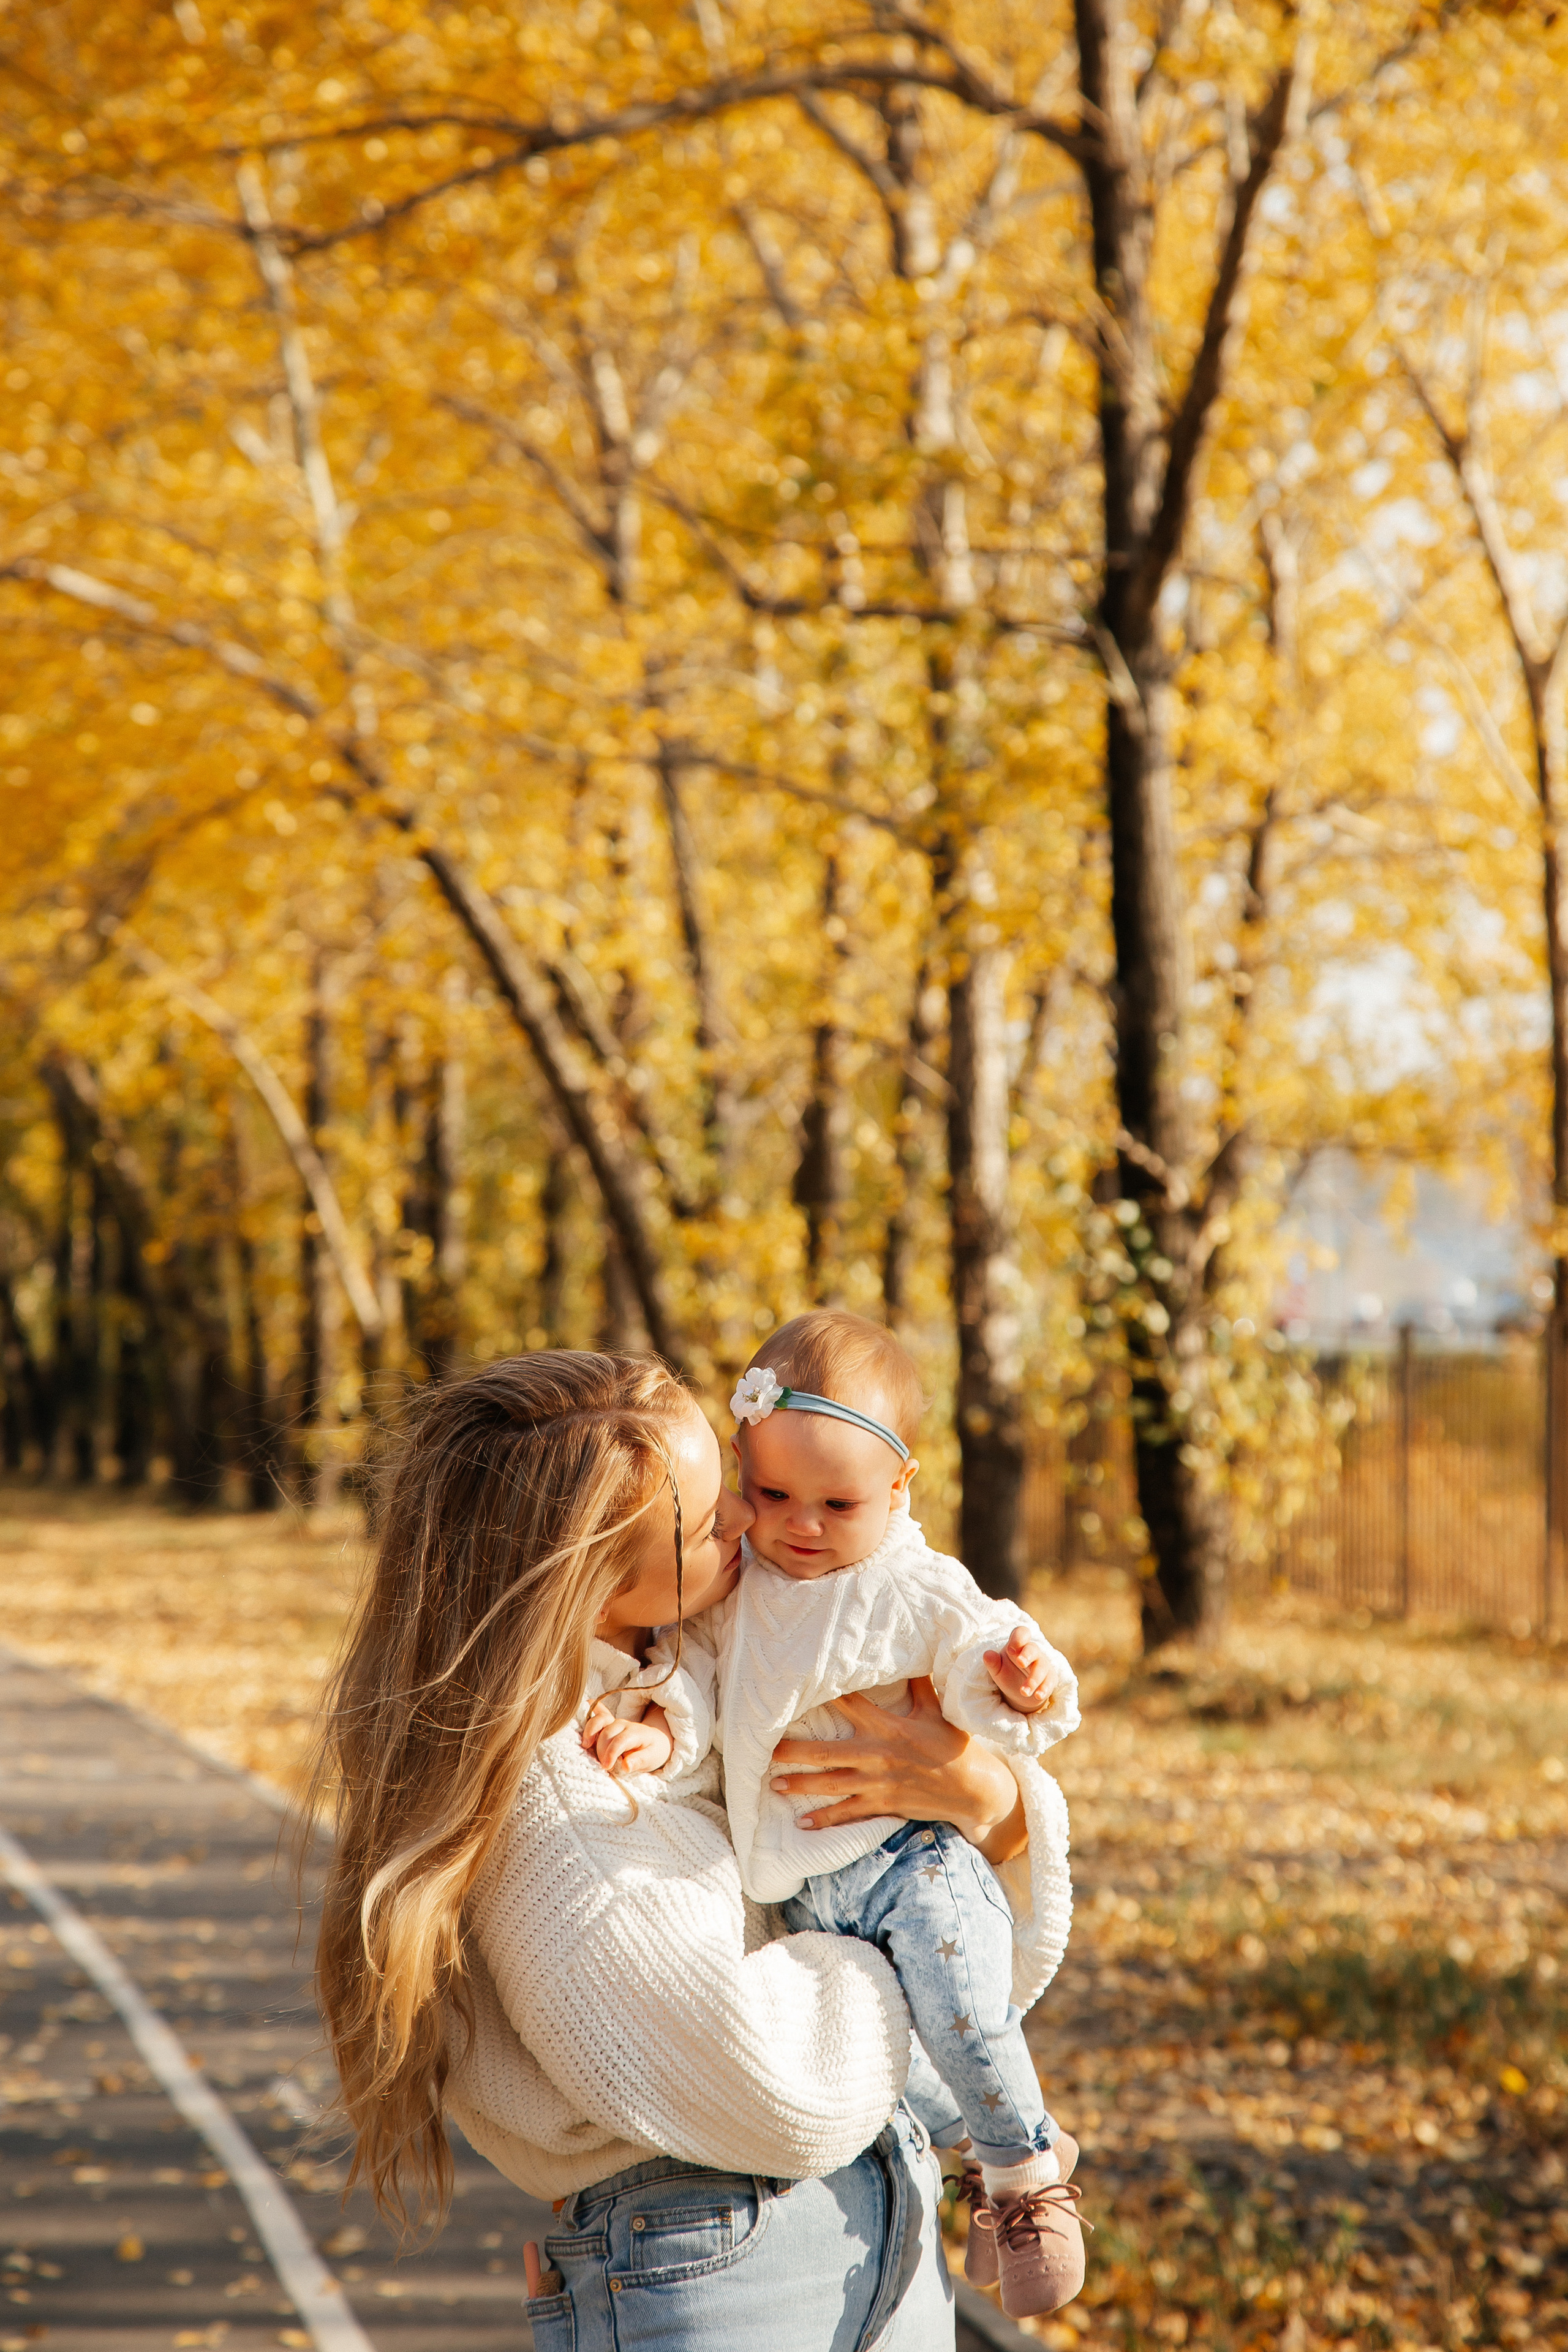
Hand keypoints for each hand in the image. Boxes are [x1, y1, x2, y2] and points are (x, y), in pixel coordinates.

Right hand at [592, 1715, 673, 1774]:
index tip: (607, 1766)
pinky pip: (598, 1713)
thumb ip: (639, 1762)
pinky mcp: (608, 1723)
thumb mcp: (651, 1759)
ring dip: (590, 1731)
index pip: (620, 1740)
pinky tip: (583, 1709)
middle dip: (601, 1750)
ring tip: (585, 1745)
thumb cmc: (652, 1752)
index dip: (611, 1753)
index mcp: (636, 1733)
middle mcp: (624, 1724)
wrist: (655, 1741)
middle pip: (607, 1733)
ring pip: (599, 1720)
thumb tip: (626, 1766)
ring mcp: (615, 1722)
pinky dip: (591, 1710)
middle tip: (604, 1766)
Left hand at [769, 1677, 1027, 1863]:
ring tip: (773, 1783)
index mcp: (889, 1728)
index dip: (826, 1697)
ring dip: (801, 1785)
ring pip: (831, 1784)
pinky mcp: (882, 1805)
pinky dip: (825, 1819)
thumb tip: (910, 1653)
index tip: (799, 1689)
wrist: (973, 1790)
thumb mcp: (937, 1711)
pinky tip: (802, 1824)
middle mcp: (878, 1756)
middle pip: (827, 1753)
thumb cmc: (953, 1746)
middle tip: (766, 1749)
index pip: (851, 1706)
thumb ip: (918, 1684)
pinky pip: (848, 1814)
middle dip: (794, 1752)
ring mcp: (878, 1784)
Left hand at [985, 1627, 1061, 1714]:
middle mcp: (1032, 1652)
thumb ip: (993, 1662)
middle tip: (1020, 1663)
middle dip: (1027, 1655)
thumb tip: (987, 1654)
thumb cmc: (1008, 1674)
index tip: (1010, 1649)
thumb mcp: (997, 1670)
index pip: (1022, 1633)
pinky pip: (1049, 1681)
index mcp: (1018, 1645)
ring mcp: (1043, 1665)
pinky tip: (1038, 1696)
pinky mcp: (1050, 1678)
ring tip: (1024, 1692)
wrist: (1019, 1693)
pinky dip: (1044, 1689)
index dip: (1018, 1638)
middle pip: (1033, 1649)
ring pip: (1041, 1667)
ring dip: (1033, 1679)